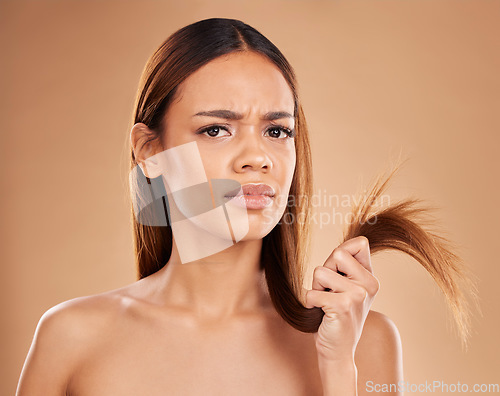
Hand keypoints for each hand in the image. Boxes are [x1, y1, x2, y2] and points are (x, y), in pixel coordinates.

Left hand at [305, 236, 379, 360]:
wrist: (338, 351)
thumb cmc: (336, 315)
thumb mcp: (346, 287)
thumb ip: (346, 266)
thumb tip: (340, 249)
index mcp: (371, 278)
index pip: (360, 243)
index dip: (340, 255)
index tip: (338, 275)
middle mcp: (368, 285)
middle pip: (337, 253)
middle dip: (325, 271)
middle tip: (329, 292)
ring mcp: (357, 295)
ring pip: (320, 272)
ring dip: (316, 288)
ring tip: (326, 304)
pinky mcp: (342, 306)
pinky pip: (312, 293)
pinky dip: (310, 303)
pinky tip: (321, 314)